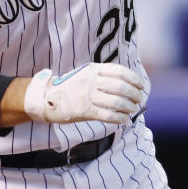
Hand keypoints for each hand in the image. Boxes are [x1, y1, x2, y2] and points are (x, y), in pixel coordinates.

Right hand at [23, 63, 145, 123]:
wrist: (46, 96)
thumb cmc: (70, 86)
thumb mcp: (85, 73)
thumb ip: (102, 76)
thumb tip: (127, 84)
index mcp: (93, 69)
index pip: (120, 71)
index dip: (134, 79)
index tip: (140, 85)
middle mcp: (92, 81)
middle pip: (121, 87)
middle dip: (134, 94)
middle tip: (139, 99)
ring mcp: (88, 95)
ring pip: (117, 102)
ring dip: (129, 107)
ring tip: (132, 109)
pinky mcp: (84, 111)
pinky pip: (108, 115)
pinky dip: (120, 118)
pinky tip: (124, 119)